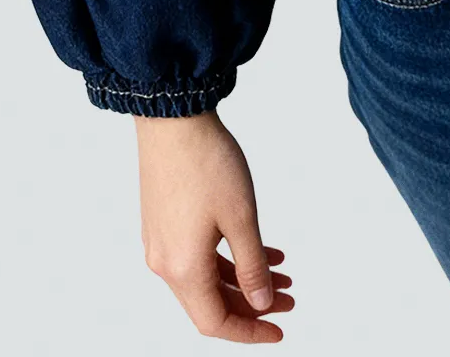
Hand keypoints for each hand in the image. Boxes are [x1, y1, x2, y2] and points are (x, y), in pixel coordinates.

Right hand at [135, 108, 294, 340]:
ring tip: (282, 269)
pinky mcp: (162, 221)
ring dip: (242, 277)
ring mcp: (160, 240)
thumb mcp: (241, 218)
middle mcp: (165, 261)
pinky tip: (258, 245)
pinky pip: (196, 254)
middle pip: (210, 302)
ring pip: (205, 277)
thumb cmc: (206, 163)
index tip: (279, 330)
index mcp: (181, 268)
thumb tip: (261, 304)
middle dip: (252, 304)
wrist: (173, 117)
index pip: (216, 322)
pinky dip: (227, 257)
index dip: (249, 332)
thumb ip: (252, 267)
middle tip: (289, 298)